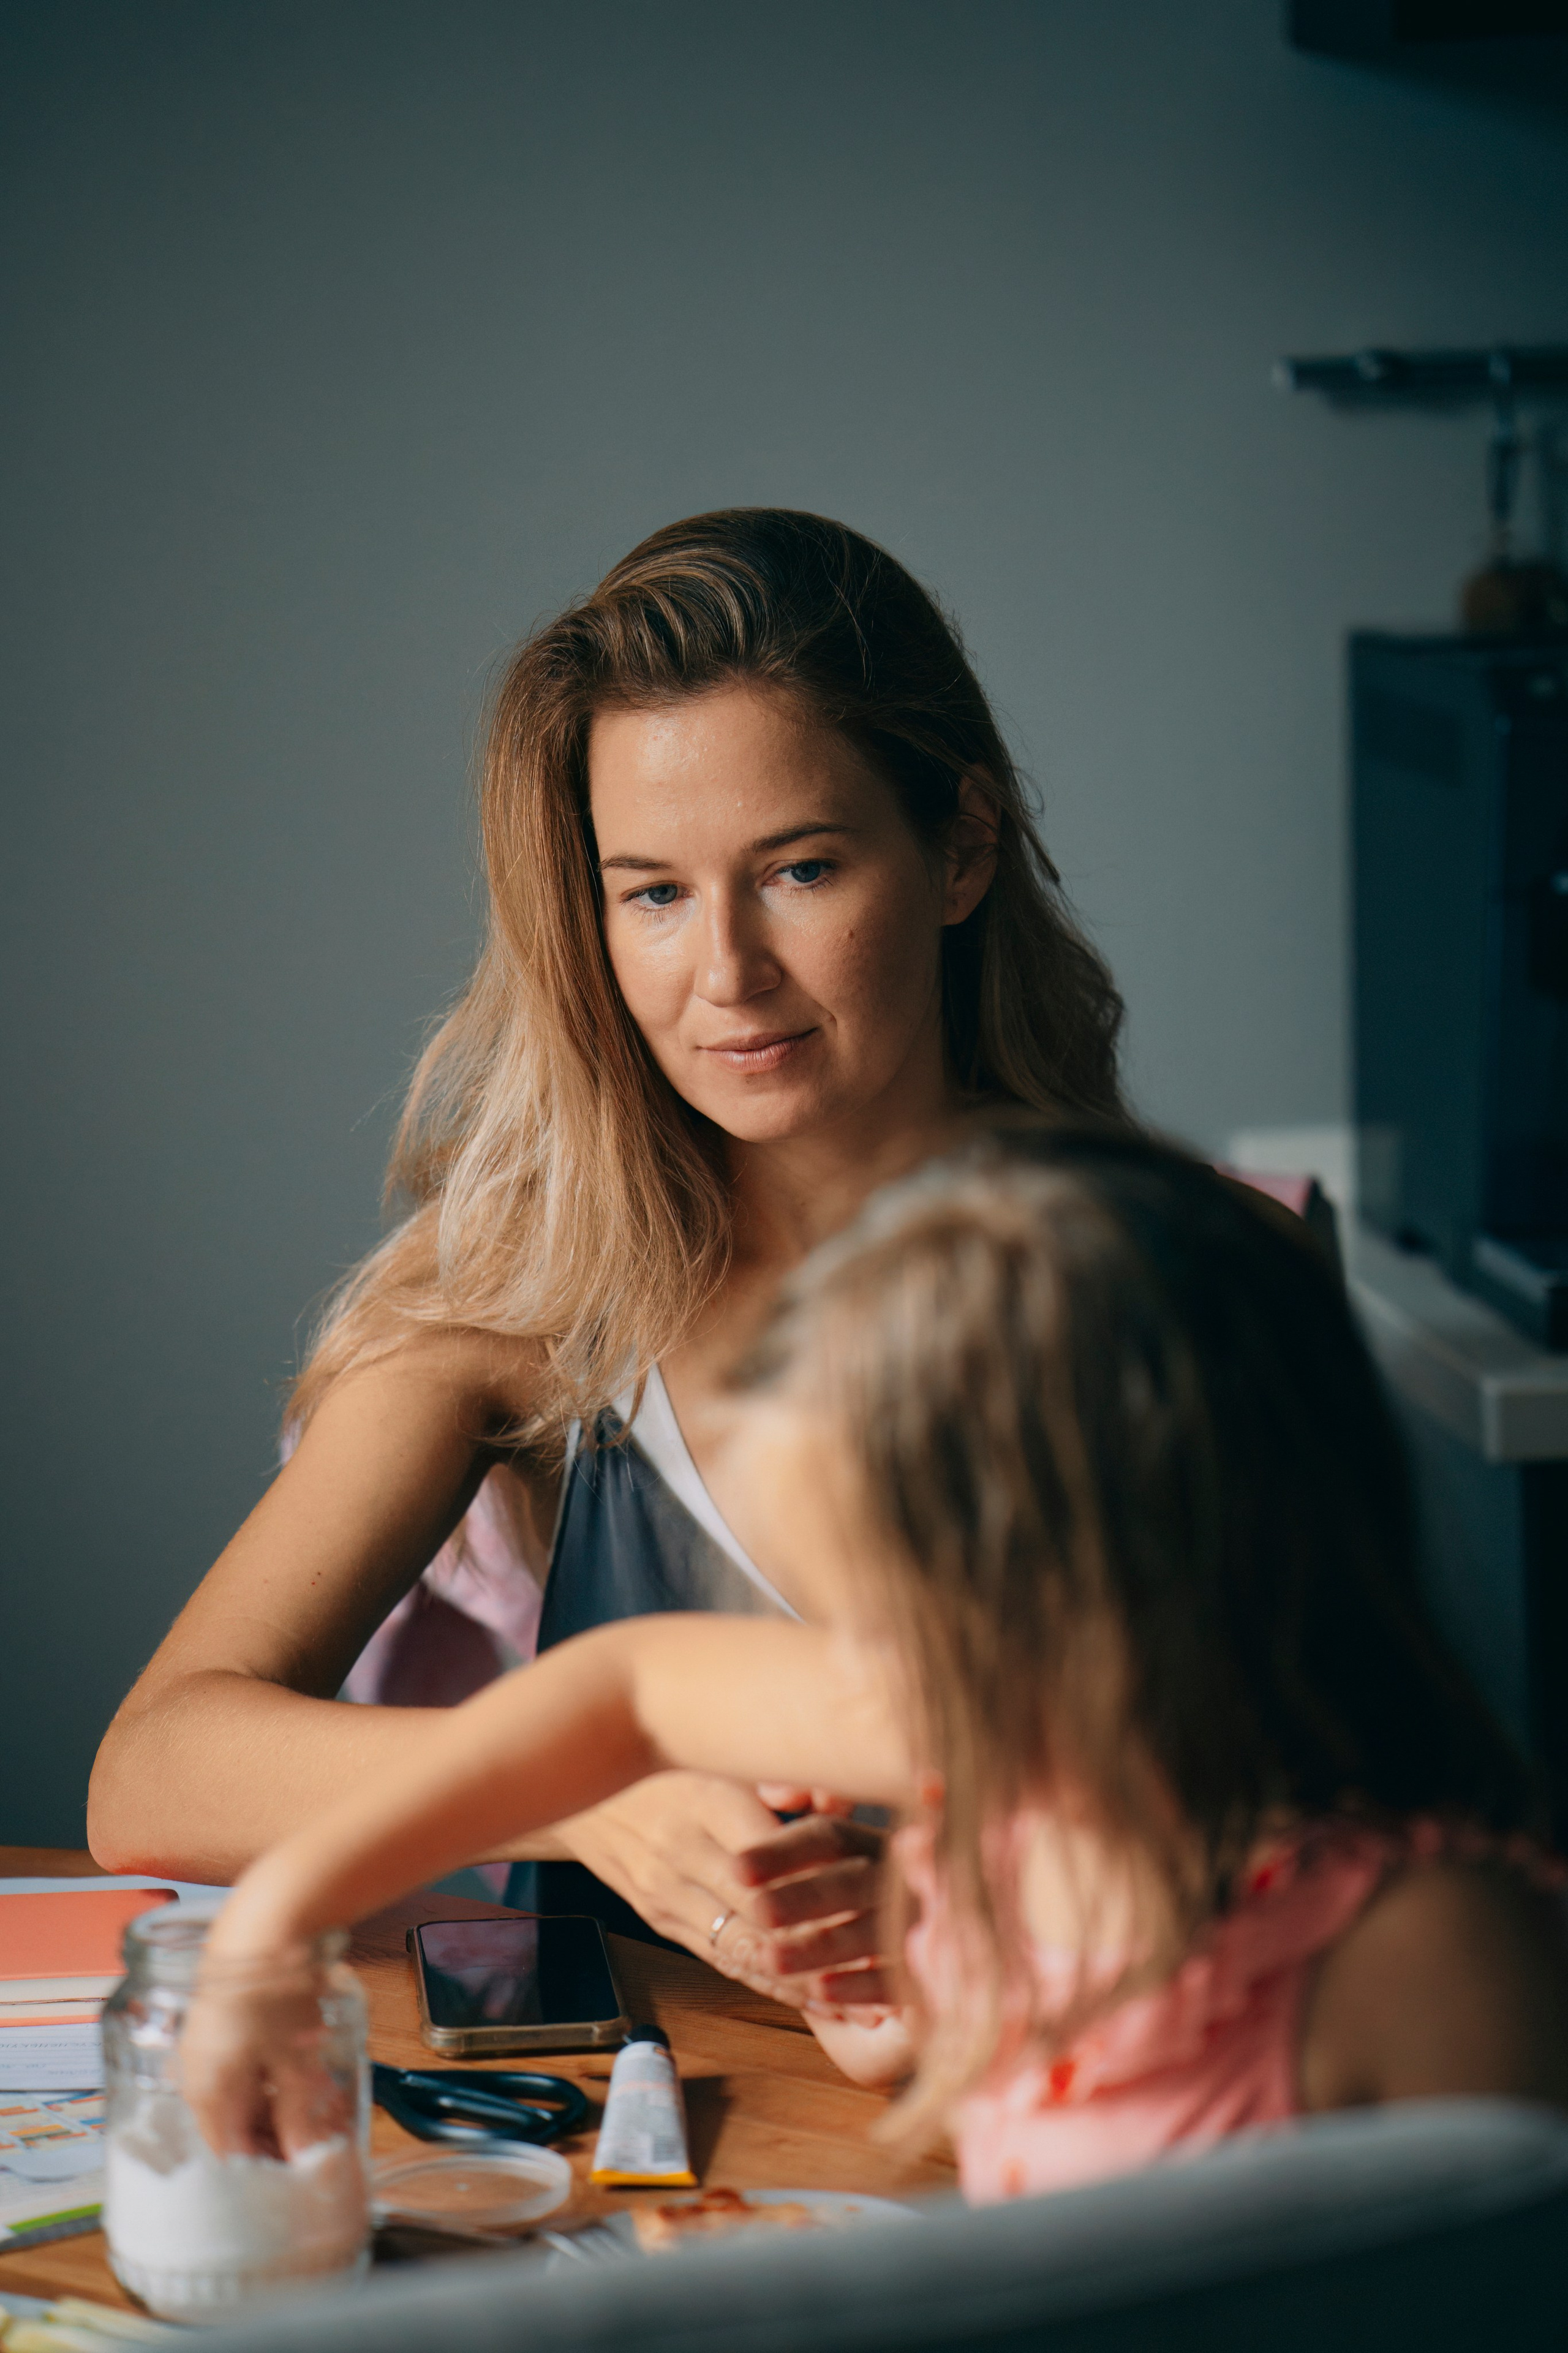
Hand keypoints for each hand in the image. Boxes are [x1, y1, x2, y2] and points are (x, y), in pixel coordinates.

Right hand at [179, 1961, 353, 2160]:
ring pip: (237, 2096)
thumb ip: (298, 2116)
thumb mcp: (295, 2061)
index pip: (230, 2154)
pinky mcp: (218, 2025)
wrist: (265, 1922)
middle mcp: (195, 2076)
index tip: (303, 2171)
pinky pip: (238, 2068)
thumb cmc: (277, 1995)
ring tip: (317, 2109)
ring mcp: (204, 2048)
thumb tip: (303, 2160)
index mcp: (206, 2094)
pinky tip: (300, 2075)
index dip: (268, 2167)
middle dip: (274, 2136)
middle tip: (316, 2139)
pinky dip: (267, 2079)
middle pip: (232, 2125)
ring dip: (274, 2107)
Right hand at [554, 1772, 892, 2005]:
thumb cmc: (671, 1752)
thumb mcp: (726, 1748)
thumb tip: (842, 1804)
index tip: (875, 1913)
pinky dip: (766, 1981)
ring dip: (799, 1982)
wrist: (577, 1774)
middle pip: (757, 1919)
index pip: (770, 1865)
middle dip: (821, 1953)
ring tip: (860, 2005)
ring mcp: (664, 1894)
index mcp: (705, 1801)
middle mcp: (682, 1853)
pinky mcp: (659, 1920)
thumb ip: (790, 1777)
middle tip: (883, 1977)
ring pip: (739, 1951)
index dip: (820, 1896)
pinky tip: (812, 1998)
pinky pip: (718, 1959)